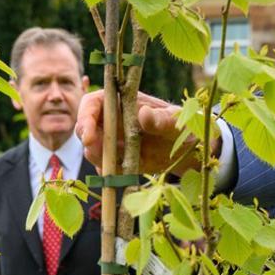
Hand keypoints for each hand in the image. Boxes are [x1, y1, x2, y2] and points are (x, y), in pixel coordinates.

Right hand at [75, 90, 215, 172]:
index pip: (93, 103)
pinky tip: (124, 171)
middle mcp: (113, 119)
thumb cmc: (182, 126)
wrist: (189, 149)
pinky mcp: (118, 159)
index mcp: (122, 102)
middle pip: (86, 126)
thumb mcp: (175, 121)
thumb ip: (160, 119)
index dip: (86, 117)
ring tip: (115, 163)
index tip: (90, 136)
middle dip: (88, 140)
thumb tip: (144, 114)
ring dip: (97, 157)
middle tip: (97, 152)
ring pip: (92, 148)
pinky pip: (105, 167)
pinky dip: (109, 172)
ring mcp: (114, 140)